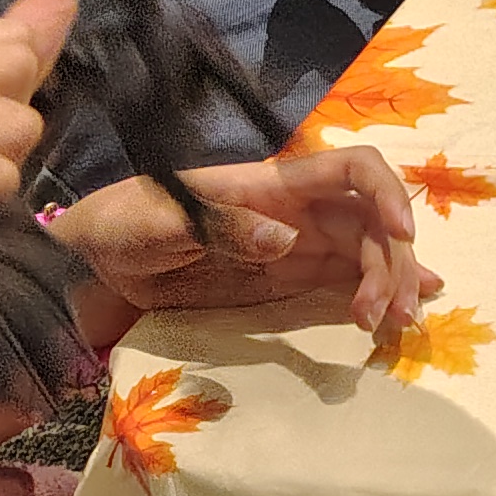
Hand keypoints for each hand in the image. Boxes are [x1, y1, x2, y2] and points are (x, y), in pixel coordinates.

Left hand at [57, 145, 431, 351]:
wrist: (93, 260)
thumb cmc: (121, 225)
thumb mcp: (158, 223)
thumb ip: (220, 227)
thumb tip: (287, 237)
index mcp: (272, 184)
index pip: (351, 169)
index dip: (387, 193)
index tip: (403, 235)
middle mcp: (297, 210)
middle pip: (371, 221)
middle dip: (393, 261)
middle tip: (387, 316)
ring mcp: (297, 245)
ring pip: (367, 252)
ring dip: (391, 283)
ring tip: (392, 326)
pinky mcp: (287, 279)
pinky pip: (344, 280)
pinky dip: (379, 291)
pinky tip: (403, 310)